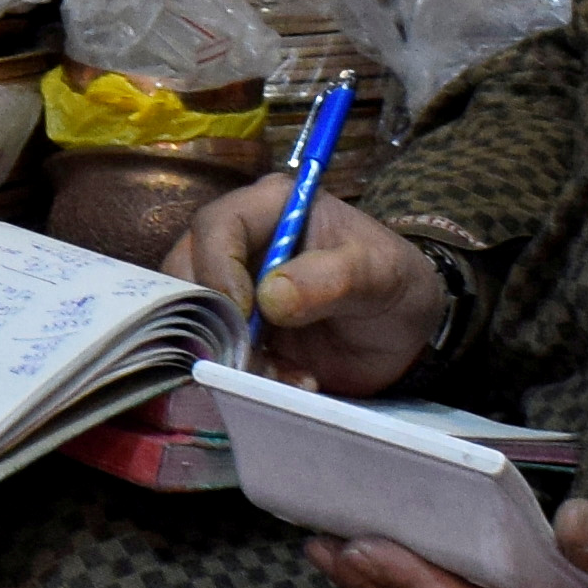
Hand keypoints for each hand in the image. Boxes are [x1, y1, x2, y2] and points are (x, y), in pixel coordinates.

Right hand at [170, 183, 439, 396]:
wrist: (402, 334)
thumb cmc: (394, 285)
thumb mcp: (381, 274)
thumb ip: (334, 278)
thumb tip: (271, 298)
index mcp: (272, 207)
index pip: (217, 225)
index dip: (218, 268)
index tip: (244, 314)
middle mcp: (240, 242)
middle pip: (185, 271)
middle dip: (213, 319)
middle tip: (253, 355)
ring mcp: (232, 286)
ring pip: (192, 316)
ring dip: (227, 352)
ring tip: (281, 373)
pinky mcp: (233, 328)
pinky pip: (212, 350)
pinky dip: (242, 373)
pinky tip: (288, 380)